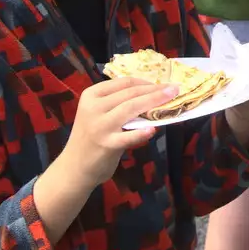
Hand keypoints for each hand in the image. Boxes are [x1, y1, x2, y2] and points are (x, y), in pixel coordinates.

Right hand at [62, 77, 178, 184]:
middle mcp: (93, 107)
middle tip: (174, 88)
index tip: (162, 83)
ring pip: (131, 108)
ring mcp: (99, 126)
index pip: (123, 82)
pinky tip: (153, 129)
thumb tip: (151, 94)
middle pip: (130, 93)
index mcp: (91, 95)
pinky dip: (141, 133)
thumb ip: (118, 104)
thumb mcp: (99, 114)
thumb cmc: (91, 138)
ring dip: (154, 102)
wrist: (75, 167)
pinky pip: (128, 136)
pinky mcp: (106, 144)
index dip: (146, 82)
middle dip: (155, 90)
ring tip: (172, 100)